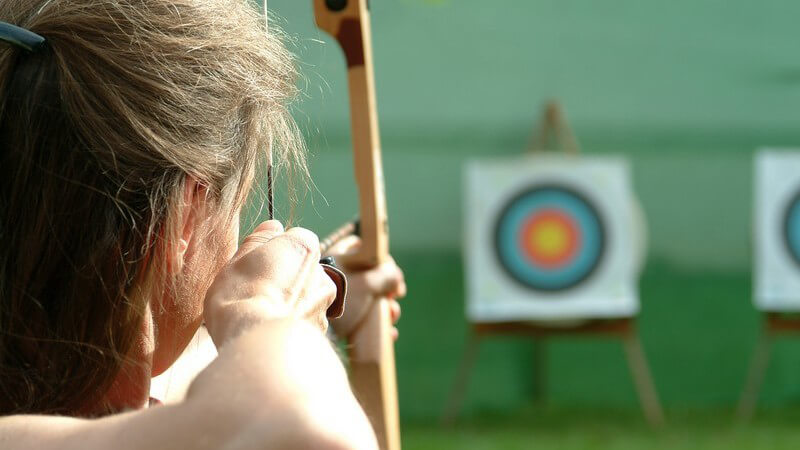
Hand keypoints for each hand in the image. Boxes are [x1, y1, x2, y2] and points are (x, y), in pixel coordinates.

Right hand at [203, 220, 336, 344]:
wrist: (257, 341)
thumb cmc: (241, 295)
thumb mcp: (238, 259)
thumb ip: (259, 240)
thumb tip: (272, 226)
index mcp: (303, 247)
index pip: (294, 238)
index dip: (273, 250)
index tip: (256, 263)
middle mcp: (321, 271)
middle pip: (302, 267)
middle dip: (285, 275)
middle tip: (256, 290)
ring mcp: (324, 302)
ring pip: (306, 294)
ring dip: (291, 300)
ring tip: (262, 313)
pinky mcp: (320, 329)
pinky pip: (306, 319)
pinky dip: (293, 322)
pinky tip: (272, 328)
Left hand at [325, 236, 406, 338]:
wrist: (312, 326)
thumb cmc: (340, 298)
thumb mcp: (367, 283)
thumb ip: (387, 275)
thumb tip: (396, 278)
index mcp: (340, 257)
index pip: (363, 248)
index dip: (382, 259)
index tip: (392, 272)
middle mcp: (337, 274)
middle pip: (369, 276)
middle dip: (387, 289)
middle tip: (395, 296)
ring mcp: (335, 296)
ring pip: (367, 298)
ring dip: (385, 308)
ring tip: (392, 316)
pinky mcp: (336, 318)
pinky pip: (361, 317)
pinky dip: (376, 323)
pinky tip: (388, 332)